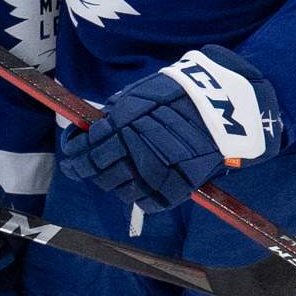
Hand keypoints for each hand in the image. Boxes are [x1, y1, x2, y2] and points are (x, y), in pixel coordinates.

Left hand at [60, 45, 281, 212]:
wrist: (224, 105)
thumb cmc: (181, 93)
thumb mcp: (140, 93)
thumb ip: (116, 113)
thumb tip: (96, 127)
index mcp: (121, 126)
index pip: (84, 152)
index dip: (74, 156)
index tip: (71, 155)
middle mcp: (132, 152)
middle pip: (100, 174)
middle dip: (92, 170)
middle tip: (93, 164)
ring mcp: (153, 174)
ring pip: (121, 191)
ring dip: (115, 183)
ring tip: (120, 172)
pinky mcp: (175, 189)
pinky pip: (147, 203)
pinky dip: (140, 196)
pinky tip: (140, 185)